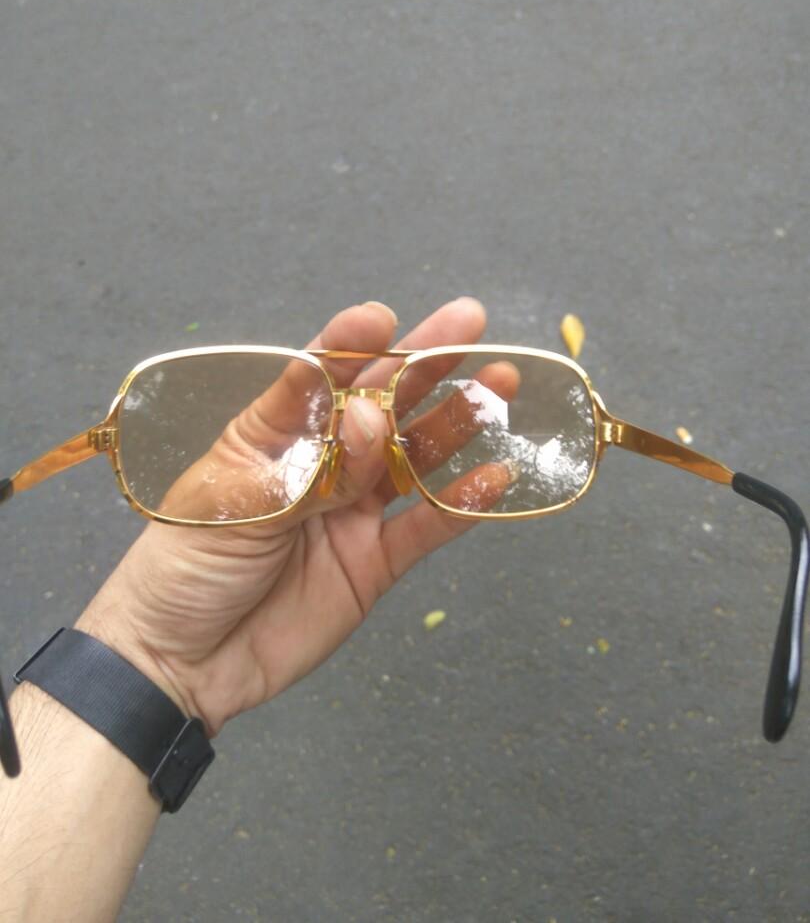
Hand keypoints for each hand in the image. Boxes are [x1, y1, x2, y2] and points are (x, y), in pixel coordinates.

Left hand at [77, 297, 487, 734]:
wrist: (183, 662)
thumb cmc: (185, 565)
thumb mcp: (233, 503)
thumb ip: (309, 465)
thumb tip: (371, 418)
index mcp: (274, 433)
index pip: (318, 376)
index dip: (351, 344)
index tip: (381, 319)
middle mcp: (321, 462)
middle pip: (381, 403)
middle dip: (424, 362)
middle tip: (471, 323)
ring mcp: (353, 510)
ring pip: (414, 455)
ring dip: (456, 420)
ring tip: (500, 385)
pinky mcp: (376, 561)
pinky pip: (427, 526)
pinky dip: (464, 502)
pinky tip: (498, 475)